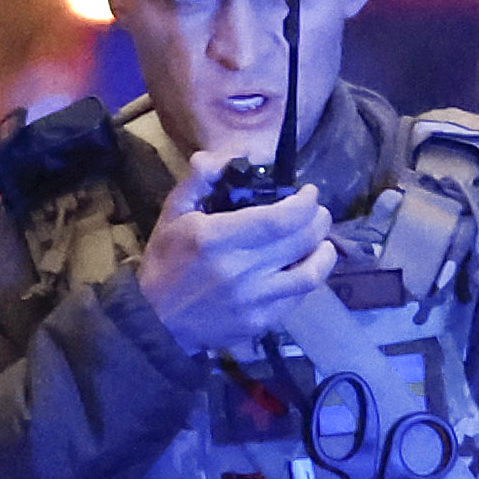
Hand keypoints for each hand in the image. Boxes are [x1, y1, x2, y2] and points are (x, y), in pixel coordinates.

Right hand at [136, 142, 327, 353]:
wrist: (155, 321)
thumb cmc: (165, 261)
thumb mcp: (173, 213)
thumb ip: (200, 179)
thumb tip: (228, 156)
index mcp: (216, 238)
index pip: (280, 218)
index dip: (304, 203)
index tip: (308, 193)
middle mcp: (240, 270)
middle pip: (301, 241)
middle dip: (318, 220)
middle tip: (316, 211)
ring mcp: (254, 301)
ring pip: (310, 273)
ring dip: (324, 251)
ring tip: (321, 239)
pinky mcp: (261, 323)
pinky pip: (298, 297)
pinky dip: (308, 277)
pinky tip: (303, 266)